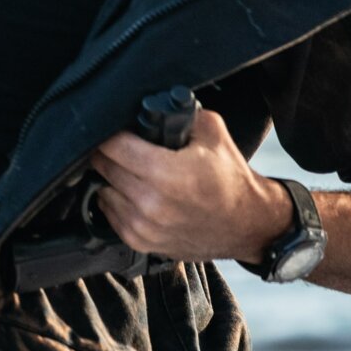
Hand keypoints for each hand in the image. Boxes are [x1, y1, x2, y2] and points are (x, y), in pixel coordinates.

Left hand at [88, 109, 292, 263]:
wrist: (248, 224)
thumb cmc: (231, 180)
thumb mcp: (212, 133)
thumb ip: (180, 114)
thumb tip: (153, 108)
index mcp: (166, 173)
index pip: (112, 145)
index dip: (110, 133)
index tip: (114, 129)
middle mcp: (151, 203)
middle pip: (103, 166)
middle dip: (109, 152)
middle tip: (121, 147)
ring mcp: (143, 226)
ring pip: (102, 189)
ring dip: (110, 177)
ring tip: (129, 170)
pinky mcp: (140, 242)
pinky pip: (110, 213)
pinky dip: (116, 200)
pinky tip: (133, 192)